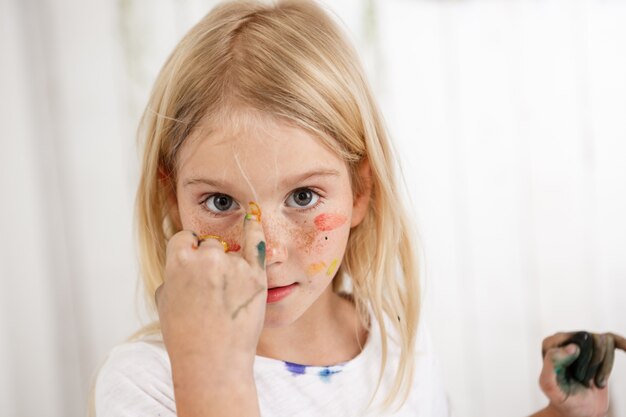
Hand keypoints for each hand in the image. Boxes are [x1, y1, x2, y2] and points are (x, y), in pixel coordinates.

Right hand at [156, 212, 266, 371]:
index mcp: (179, 261)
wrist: (213, 363)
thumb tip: (183, 255)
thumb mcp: (164, 300)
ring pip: (231, 251)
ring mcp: (233, 265)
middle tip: (210, 292)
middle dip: (210, 261)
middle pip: (210, 244)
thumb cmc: (185, 336)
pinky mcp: (256, 276)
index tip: (193, 269)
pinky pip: (257, 243)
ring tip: (225, 300)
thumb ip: (173, 272)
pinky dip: (255, 230)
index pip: (185, 238)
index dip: (189, 253)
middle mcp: (206, 257)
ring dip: (230, 266)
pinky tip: (255, 217)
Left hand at [538, 331, 625, 416]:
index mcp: (551, 344)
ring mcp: (583, 343)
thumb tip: (573, 347)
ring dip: (605, 365)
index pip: (573, 339)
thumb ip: (552, 363)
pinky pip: (613, 339)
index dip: (581, 358)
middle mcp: (566, 340)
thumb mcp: (549, 385)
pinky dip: (623, 343)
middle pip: (591, 338)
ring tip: (596, 380)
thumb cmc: (562, 398)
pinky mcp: (598, 349)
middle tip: (587, 381)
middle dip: (594, 362)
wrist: (579, 410)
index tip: (579, 376)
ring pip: (604, 341)